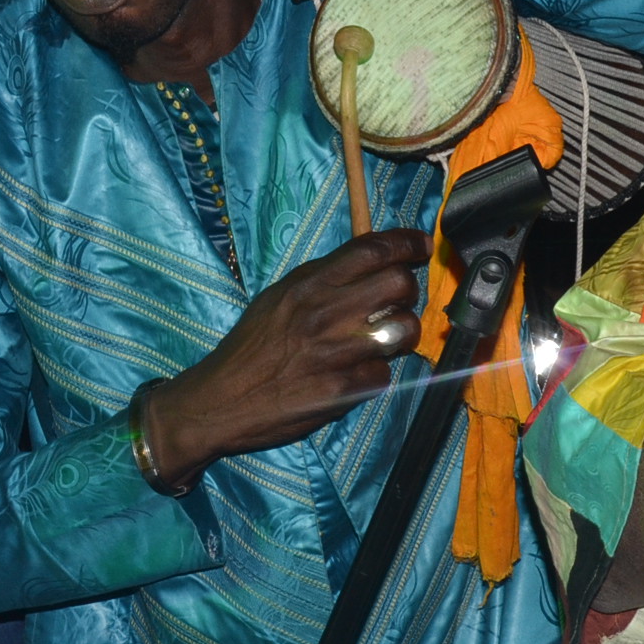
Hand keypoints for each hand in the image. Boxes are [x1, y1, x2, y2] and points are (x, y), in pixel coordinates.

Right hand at [142, 230, 430, 488]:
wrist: (221, 399)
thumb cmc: (251, 347)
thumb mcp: (278, 298)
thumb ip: (321, 280)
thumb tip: (368, 263)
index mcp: (308, 284)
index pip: (372, 250)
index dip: (406, 243)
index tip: (421, 246)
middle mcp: (324, 313)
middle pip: (399, 284)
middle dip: (407, 291)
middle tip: (398, 301)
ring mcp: (335, 353)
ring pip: (403, 330)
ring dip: (401, 335)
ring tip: (382, 341)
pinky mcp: (342, 391)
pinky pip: (384, 374)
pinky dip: (375, 374)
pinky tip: (354, 375)